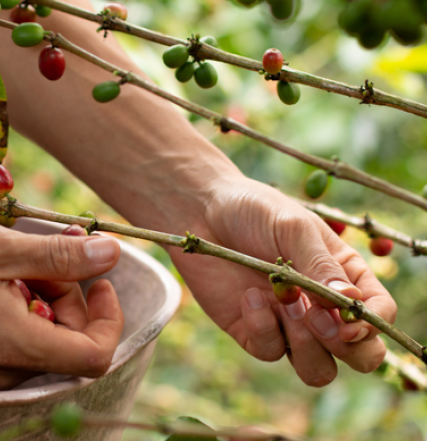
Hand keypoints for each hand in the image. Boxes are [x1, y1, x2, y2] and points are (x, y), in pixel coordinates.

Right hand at [0, 220, 123, 390]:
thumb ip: (60, 254)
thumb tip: (111, 253)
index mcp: (17, 347)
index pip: (95, 354)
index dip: (107, 317)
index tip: (98, 279)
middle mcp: (3, 371)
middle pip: (65, 341)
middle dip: (66, 294)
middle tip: (40, 253)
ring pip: (37, 339)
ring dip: (38, 298)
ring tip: (6, 261)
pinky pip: (10, 341)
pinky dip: (15, 309)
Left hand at [169, 175, 395, 386]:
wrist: (201, 211)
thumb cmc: (254, 210)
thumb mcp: (293, 228)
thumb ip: (321, 266)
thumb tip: (351, 303)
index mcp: (343, 277)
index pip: (378, 315)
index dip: (372, 326)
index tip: (347, 321)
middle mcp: (321, 306)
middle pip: (358, 355)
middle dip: (345, 348)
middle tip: (315, 318)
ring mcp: (288, 323)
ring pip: (317, 369)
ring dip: (306, 347)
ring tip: (284, 304)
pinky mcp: (253, 330)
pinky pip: (270, 351)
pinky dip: (263, 329)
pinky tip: (249, 297)